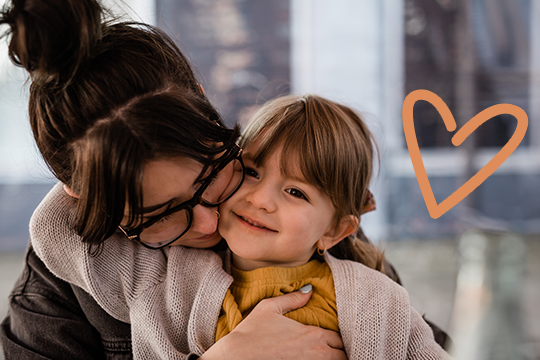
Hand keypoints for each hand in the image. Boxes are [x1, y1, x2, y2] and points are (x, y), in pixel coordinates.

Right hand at [201, 287, 345, 359]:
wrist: (235, 357)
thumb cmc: (251, 333)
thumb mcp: (269, 308)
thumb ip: (293, 299)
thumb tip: (309, 290)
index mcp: (312, 334)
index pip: (340, 339)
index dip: (338, 340)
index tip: (332, 341)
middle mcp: (317, 353)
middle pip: (343, 356)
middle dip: (339, 353)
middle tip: (332, 351)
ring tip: (324, 357)